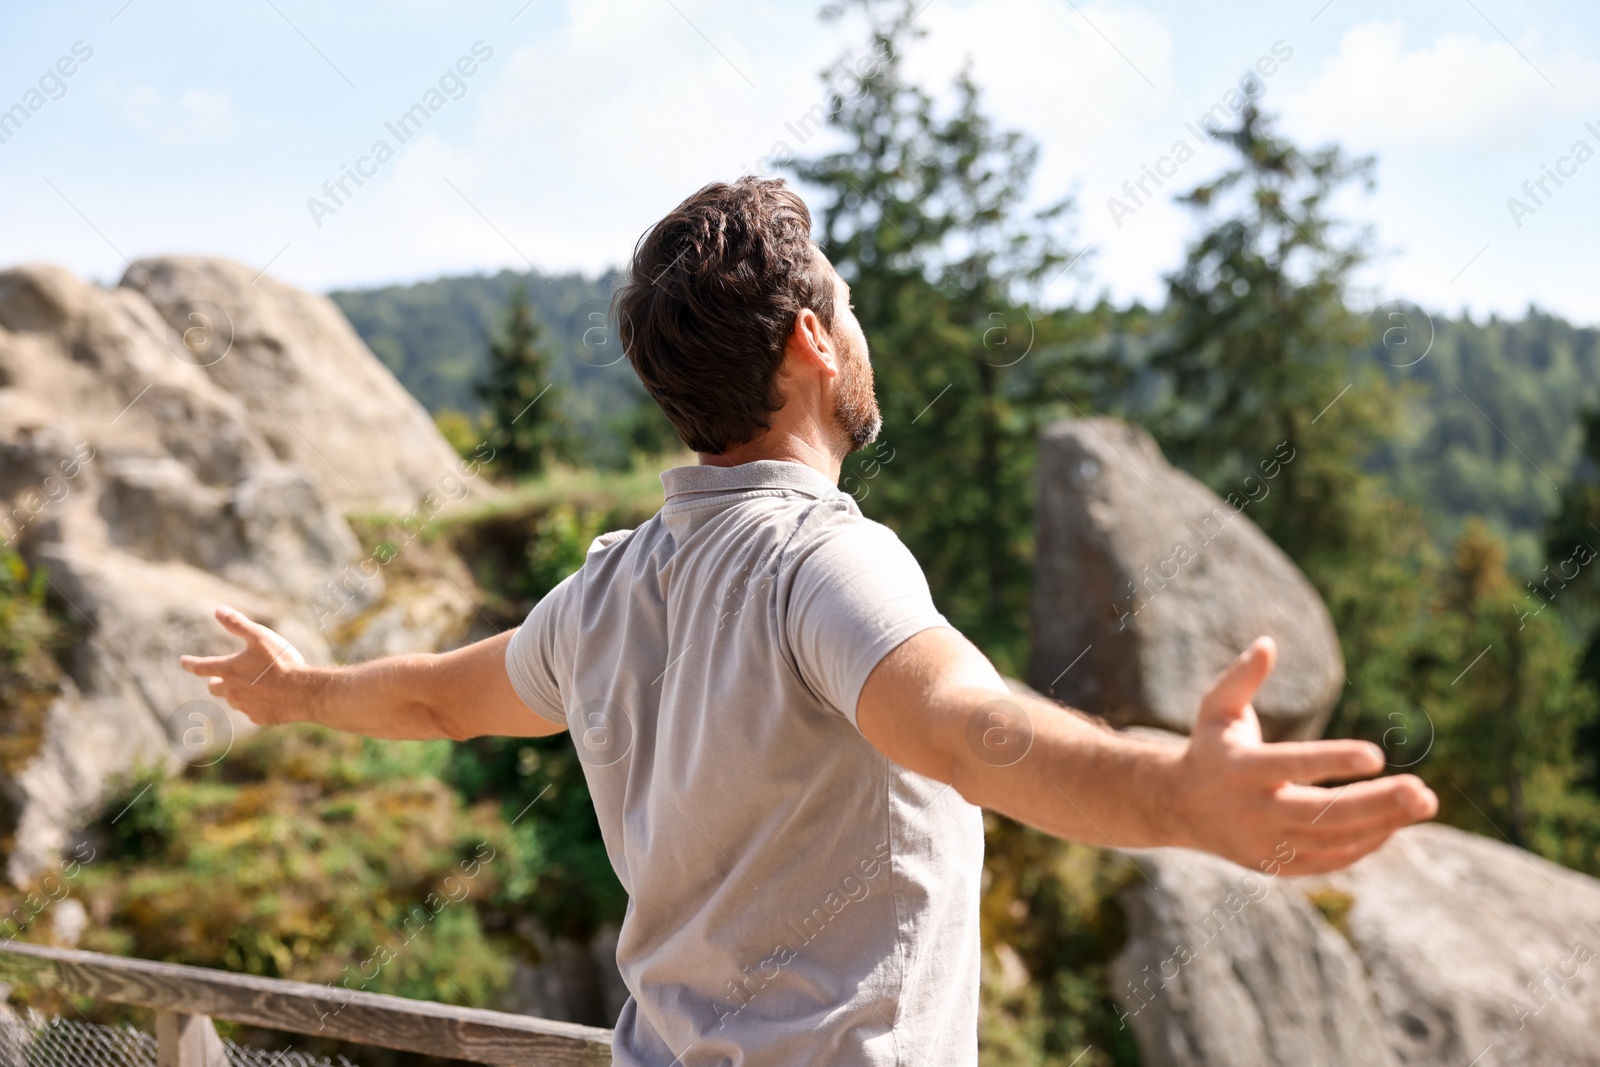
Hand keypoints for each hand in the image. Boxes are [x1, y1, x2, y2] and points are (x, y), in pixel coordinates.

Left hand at [179, 606, 314, 726]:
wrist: (302, 691)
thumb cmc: (281, 662)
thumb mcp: (260, 636)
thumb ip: (238, 624)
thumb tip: (218, 610)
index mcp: (228, 670)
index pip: (202, 666)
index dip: (191, 663)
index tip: (183, 661)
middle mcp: (232, 690)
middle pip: (214, 688)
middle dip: (217, 682)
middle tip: (223, 677)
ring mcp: (245, 706)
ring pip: (233, 700)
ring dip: (237, 693)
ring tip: (253, 685)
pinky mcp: (259, 718)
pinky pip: (252, 711)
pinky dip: (255, 705)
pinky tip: (269, 698)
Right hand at [1168, 635, 1437, 875]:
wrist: (1180, 807)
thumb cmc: (1210, 747)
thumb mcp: (1215, 708)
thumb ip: (1241, 678)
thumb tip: (1268, 643)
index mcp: (1239, 770)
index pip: (1291, 766)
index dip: (1333, 761)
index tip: (1378, 756)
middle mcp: (1253, 812)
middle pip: (1322, 814)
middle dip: (1377, 804)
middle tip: (1422, 792)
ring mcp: (1266, 843)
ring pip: (1334, 840)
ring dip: (1384, 823)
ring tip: (1425, 802)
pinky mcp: (1277, 864)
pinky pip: (1330, 859)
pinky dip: (1366, 843)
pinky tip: (1394, 823)